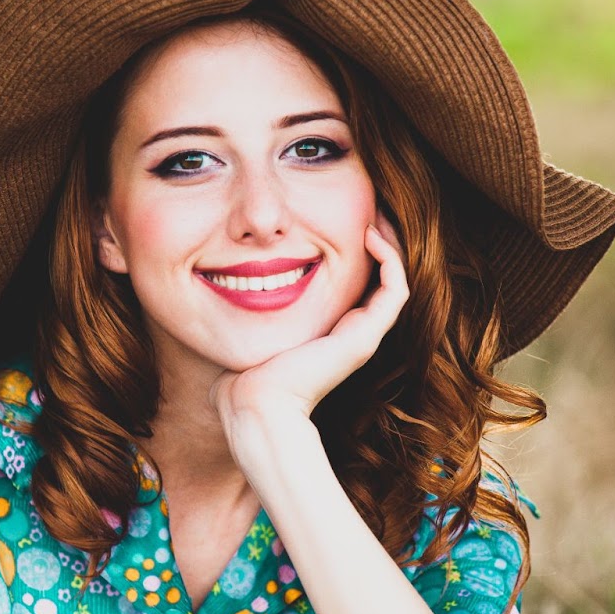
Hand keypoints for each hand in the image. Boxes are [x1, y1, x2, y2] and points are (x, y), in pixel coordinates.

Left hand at [209, 209, 409, 431]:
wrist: (256, 404)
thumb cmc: (242, 380)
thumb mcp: (248, 335)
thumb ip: (242, 319)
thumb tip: (219, 305)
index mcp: (330, 334)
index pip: (357, 287)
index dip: (356, 253)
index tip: (341, 221)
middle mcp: (352, 335)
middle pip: (381, 281)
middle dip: (377, 243)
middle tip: (366, 209)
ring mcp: (363, 337)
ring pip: (395, 281)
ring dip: (389, 245)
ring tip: (373, 216)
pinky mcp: (365, 336)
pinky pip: (395, 289)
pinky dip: (389, 259)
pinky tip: (369, 235)